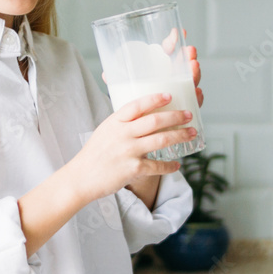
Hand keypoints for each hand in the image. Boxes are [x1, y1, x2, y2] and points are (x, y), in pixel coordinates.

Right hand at [68, 92, 196, 203]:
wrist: (81, 177)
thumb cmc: (94, 154)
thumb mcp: (105, 131)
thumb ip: (122, 123)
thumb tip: (143, 115)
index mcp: (114, 121)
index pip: (137, 105)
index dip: (155, 99)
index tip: (169, 95)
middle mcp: (122, 134)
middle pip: (154, 121)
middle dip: (175, 116)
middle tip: (189, 115)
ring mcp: (128, 151)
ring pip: (161, 140)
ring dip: (179, 136)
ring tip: (191, 134)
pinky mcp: (133, 169)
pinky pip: (157, 165)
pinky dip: (170, 166)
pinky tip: (177, 165)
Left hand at [102, 27, 202, 107]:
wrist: (140, 130)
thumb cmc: (135, 104)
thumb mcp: (125, 89)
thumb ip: (118, 81)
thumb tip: (107, 74)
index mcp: (161, 70)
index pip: (170, 51)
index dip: (174, 41)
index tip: (177, 32)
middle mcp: (173, 79)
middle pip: (184, 64)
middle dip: (188, 55)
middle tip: (189, 50)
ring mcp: (180, 93)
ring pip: (191, 81)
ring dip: (194, 72)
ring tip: (193, 66)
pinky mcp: (184, 109)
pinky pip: (193, 102)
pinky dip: (197, 97)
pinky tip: (197, 92)